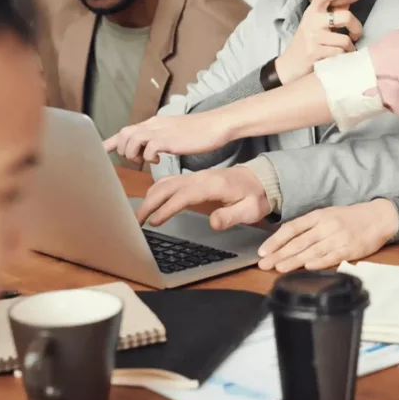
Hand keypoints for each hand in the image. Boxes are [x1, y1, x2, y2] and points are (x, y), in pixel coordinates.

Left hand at [104, 108, 231, 164]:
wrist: (216, 125)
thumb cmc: (199, 131)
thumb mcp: (174, 132)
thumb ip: (160, 138)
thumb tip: (151, 148)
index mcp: (154, 123)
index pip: (125, 131)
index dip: (110, 142)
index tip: (100, 151)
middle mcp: (153, 125)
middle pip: (123, 134)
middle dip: (124, 150)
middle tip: (137, 160)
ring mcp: (160, 131)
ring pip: (132, 140)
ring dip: (134, 154)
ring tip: (147, 160)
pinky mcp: (169, 140)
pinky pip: (148, 149)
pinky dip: (149, 157)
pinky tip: (159, 160)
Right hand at [136, 166, 268, 228]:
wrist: (262, 180)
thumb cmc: (256, 196)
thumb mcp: (251, 209)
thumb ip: (232, 216)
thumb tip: (212, 223)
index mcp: (213, 184)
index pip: (184, 195)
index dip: (167, 208)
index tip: (155, 222)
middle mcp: (201, 177)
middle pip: (168, 186)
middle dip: (150, 203)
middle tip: (136, 222)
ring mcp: (196, 176)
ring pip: (166, 182)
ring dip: (150, 197)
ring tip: (139, 216)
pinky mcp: (194, 179)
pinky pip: (170, 182)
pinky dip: (156, 191)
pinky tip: (150, 202)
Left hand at [258, 200, 398, 272]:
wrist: (379, 217)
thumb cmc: (350, 217)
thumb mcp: (328, 215)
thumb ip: (309, 227)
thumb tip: (286, 240)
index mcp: (319, 216)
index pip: (292, 228)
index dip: (276, 240)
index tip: (262, 251)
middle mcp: (326, 225)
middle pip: (299, 241)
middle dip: (279, 254)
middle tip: (264, 264)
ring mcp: (338, 237)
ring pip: (312, 250)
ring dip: (294, 260)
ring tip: (279, 268)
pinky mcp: (351, 249)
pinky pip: (332, 256)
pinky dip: (319, 262)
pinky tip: (307, 267)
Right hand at [275, 0, 362, 84]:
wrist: (289, 66)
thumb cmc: (308, 44)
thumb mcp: (315, 25)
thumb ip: (331, 14)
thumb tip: (348, 1)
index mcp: (312, 12)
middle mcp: (311, 21)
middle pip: (345, 16)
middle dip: (356, 27)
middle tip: (356, 35)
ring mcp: (312, 37)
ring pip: (345, 40)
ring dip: (349, 48)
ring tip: (344, 50)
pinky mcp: (314, 52)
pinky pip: (340, 53)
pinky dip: (343, 57)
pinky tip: (338, 58)